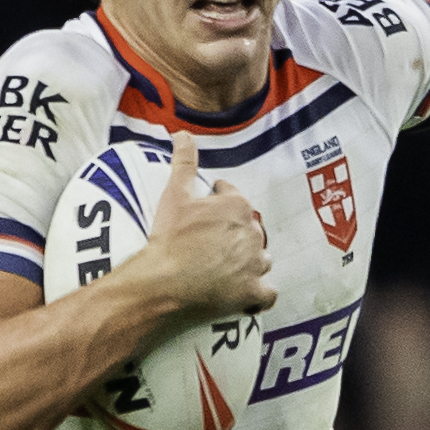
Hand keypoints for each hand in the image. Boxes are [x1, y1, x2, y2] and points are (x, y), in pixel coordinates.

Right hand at [136, 132, 274, 316]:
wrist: (163, 285)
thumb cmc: (168, 240)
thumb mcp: (174, 195)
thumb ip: (184, 162)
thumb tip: (183, 134)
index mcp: (237, 206)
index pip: (234, 199)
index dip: (219, 205)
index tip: (206, 216)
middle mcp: (253, 233)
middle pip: (249, 230)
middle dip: (234, 236)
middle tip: (211, 246)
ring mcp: (255, 265)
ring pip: (261, 260)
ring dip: (249, 264)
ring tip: (225, 271)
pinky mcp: (253, 293)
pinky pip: (267, 295)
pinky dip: (258, 295)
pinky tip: (245, 296)